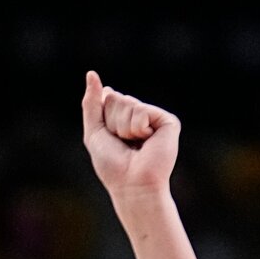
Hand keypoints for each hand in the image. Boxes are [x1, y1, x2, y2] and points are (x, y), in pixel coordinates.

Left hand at [82, 72, 179, 199]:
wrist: (132, 184)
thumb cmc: (113, 165)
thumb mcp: (94, 131)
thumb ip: (91, 103)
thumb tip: (92, 74)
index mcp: (124, 116)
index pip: (107, 97)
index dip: (104, 119)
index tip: (111, 139)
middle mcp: (140, 114)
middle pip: (116, 98)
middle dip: (112, 122)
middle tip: (123, 143)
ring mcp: (154, 117)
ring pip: (128, 103)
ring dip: (124, 127)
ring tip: (134, 145)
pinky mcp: (168, 122)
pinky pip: (143, 111)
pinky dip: (138, 128)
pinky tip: (146, 142)